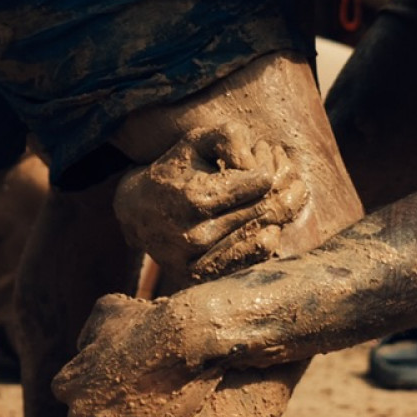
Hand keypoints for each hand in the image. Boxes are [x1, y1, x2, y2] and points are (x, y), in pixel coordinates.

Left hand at [56, 290, 219, 416]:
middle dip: (99, 416)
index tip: (116, 386)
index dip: (93, 391)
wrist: (185, 341)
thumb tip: (86, 347)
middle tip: (133, 406)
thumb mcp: (109, 310)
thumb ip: (90, 331)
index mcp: (67, 381)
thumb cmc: (150, 321)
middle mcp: (76, 409)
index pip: (69, 395)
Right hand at [111, 126, 308, 281]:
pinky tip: (258, 221)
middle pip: (268, 209)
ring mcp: (200, 260)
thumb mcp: (196, 141)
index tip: (258, 161)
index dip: (267, 166)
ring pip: (268, 235)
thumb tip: (261, 171)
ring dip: (277, 213)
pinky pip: (254, 259)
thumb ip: (230, 140)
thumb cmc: (175, 170)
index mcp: (195, 197)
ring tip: (266, 197)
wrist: (137, 212)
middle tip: (272, 177)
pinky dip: (265, 236)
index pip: (262, 182)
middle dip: (279, 188)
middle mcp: (197, 234)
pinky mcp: (203, 277)